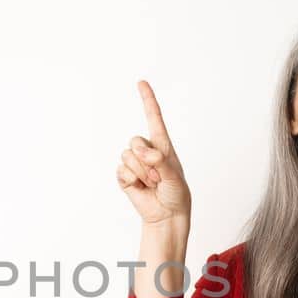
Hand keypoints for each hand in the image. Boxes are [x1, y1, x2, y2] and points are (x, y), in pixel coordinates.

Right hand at [116, 80, 190, 225]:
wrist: (166, 215)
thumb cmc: (176, 193)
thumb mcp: (174, 176)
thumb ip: (160, 161)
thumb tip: (145, 154)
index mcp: (162, 145)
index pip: (153, 118)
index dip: (147, 100)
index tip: (141, 83)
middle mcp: (147, 150)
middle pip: (135, 140)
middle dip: (145, 159)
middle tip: (158, 176)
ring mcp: (135, 163)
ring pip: (127, 156)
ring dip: (142, 173)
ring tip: (152, 184)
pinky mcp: (125, 177)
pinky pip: (121, 170)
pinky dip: (131, 180)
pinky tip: (141, 188)